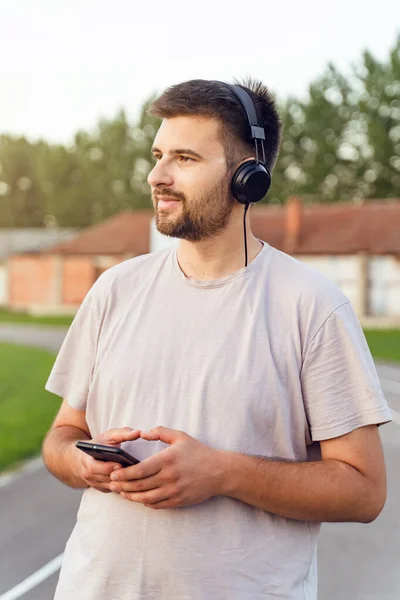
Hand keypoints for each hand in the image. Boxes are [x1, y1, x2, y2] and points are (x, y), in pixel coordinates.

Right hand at [76, 427, 140, 492]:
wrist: (86, 456)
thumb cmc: (99, 444)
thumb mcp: (108, 436)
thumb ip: (123, 433)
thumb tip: (138, 432)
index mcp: (87, 462)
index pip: (96, 468)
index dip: (108, 467)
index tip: (120, 464)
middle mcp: (89, 476)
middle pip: (106, 480)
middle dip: (120, 476)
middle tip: (133, 471)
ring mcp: (96, 485)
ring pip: (112, 487)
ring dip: (124, 482)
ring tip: (137, 476)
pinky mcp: (103, 489)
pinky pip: (115, 490)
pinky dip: (124, 486)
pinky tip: (136, 480)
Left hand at [109, 427, 223, 508]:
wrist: (219, 472)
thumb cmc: (199, 452)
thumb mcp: (180, 437)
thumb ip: (160, 432)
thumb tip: (143, 433)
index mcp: (167, 460)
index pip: (139, 470)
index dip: (124, 474)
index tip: (113, 473)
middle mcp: (169, 477)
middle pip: (139, 485)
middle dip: (122, 485)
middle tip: (112, 483)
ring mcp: (173, 491)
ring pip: (145, 497)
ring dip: (131, 496)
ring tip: (122, 492)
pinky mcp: (178, 501)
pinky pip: (157, 504)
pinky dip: (145, 502)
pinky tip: (139, 498)